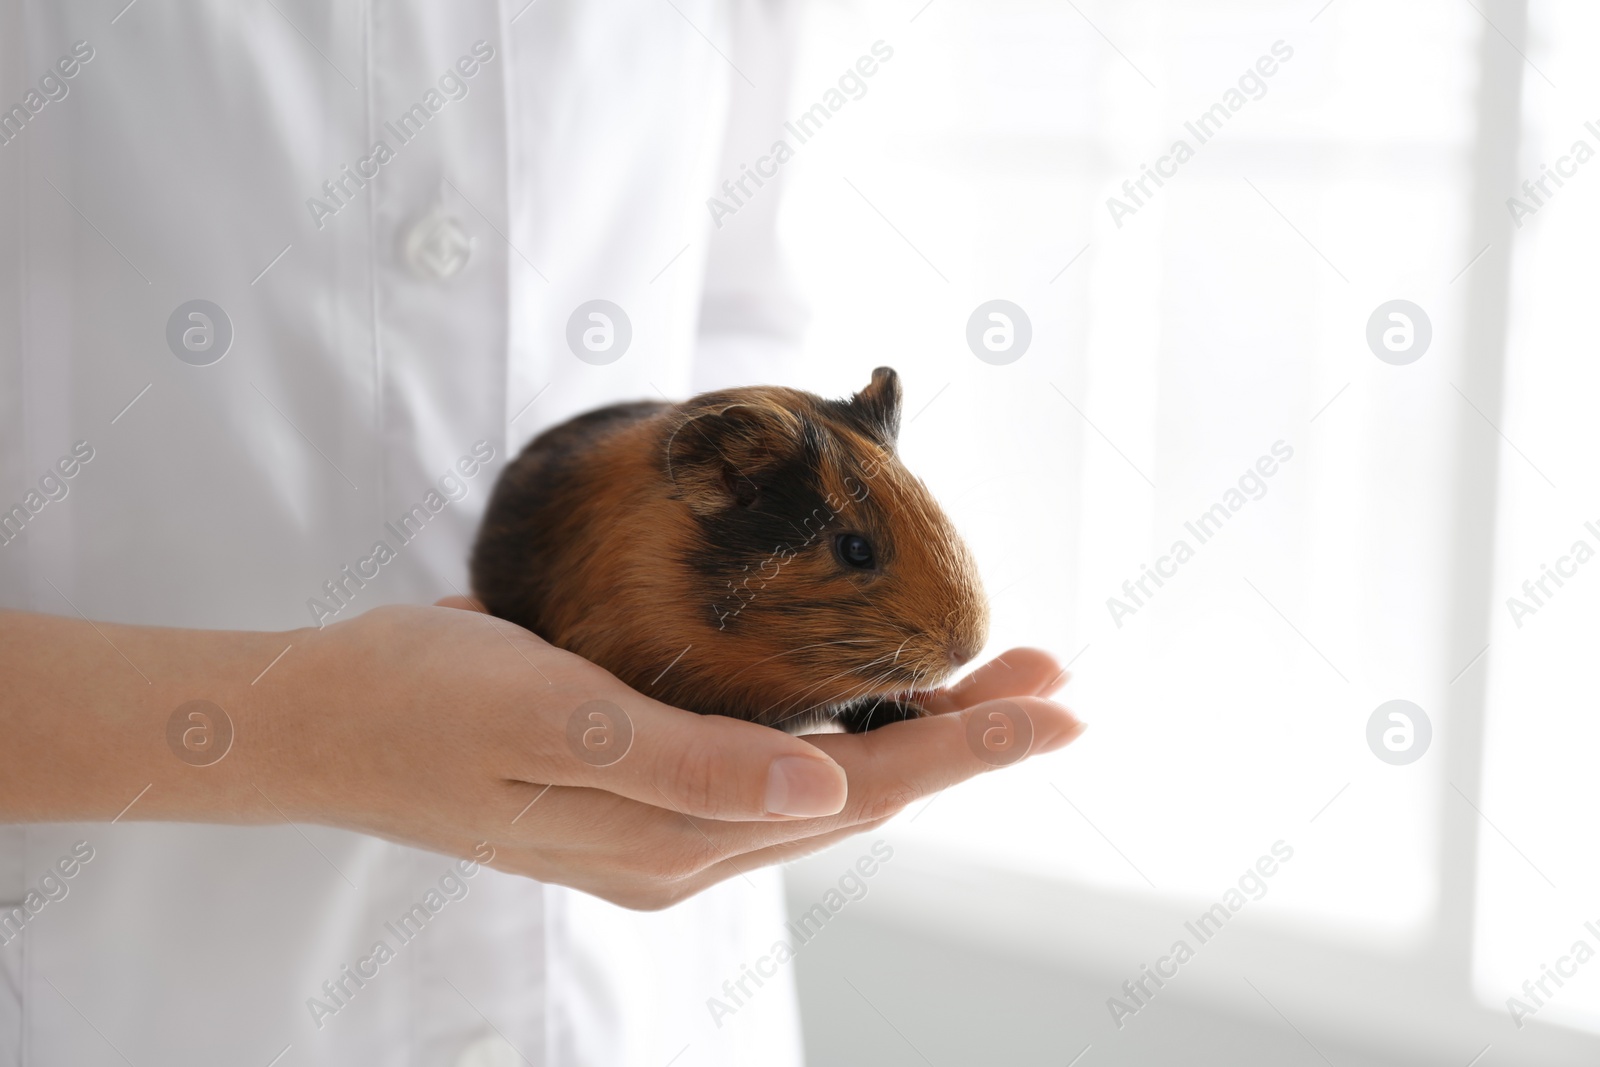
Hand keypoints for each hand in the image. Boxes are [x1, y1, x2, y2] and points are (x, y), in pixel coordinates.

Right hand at [253, 599, 1080, 908]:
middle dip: (964, 739)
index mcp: (676, 838)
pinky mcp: (636, 785)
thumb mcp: (554, 725)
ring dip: (911, 735)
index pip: (860, 795)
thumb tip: (827, 793)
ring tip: (988, 682)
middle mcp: (683, 844)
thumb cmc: (423, 705)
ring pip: (822, 785)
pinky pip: (767, 768)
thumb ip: (694, 767)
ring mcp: (660, 822)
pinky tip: (860, 701)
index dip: (968, 749)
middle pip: (859, 795)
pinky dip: (834, 732)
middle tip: (1051, 677)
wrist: (318, 719)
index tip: (1058, 705)